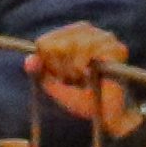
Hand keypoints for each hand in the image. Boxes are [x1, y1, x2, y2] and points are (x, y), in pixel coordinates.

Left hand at [20, 24, 145, 139]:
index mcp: (70, 36)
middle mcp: (87, 32)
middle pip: (59, 43)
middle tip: (72, 78)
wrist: (110, 114)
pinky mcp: (116, 48)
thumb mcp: (55, 87)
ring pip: (74, 45)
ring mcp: (104, 38)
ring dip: (74, 66)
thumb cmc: (83, 99)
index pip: (46, 42)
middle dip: (61, 66)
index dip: (49, 63)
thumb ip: (40, 73)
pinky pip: (91, 51)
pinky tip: (89, 73)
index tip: (60, 77)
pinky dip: (86, 65)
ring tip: (82, 77)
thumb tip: (29, 60)